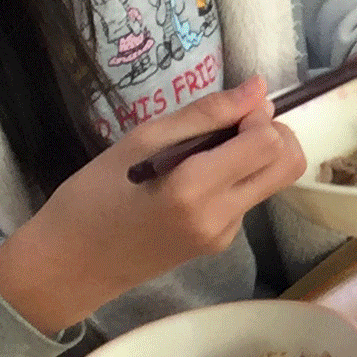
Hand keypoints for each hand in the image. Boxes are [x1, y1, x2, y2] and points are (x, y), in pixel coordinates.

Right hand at [0, 79, 307, 336]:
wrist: (68, 267)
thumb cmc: (91, 197)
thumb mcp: (138, 142)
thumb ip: (204, 115)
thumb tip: (259, 89)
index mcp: (196, 189)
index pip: (268, 143)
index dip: (258, 116)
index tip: (227, 111)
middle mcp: (221, 217)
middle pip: (289, 165)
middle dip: (272, 133)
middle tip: (229, 125)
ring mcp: (225, 235)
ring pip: (271, 181)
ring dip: (252, 156)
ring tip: (199, 152)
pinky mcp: (220, 244)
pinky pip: (247, 199)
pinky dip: (233, 179)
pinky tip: (189, 179)